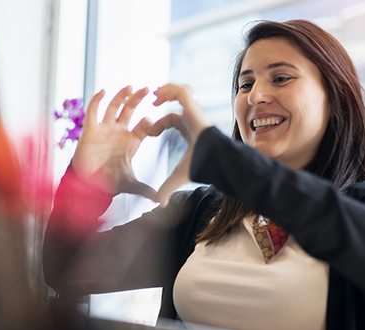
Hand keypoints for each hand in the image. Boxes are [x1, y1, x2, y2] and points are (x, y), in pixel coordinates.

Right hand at [70, 86, 157, 200]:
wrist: (88, 185)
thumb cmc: (108, 182)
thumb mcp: (130, 184)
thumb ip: (145, 189)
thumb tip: (159, 201)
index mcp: (131, 142)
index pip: (143, 126)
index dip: (149, 122)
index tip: (155, 122)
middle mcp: (119, 132)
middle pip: (130, 110)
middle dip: (138, 99)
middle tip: (148, 89)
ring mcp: (105, 129)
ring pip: (114, 107)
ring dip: (121, 96)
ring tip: (130, 86)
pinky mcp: (90, 130)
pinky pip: (93, 111)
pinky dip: (96, 100)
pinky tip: (103, 91)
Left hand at [149, 84, 212, 205]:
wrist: (215, 162)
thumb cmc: (202, 167)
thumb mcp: (178, 176)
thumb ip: (167, 187)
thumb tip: (159, 204)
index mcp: (189, 132)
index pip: (173, 121)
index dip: (159, 124)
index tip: (150, 133)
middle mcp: (192, 120)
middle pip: (177, 105)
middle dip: (163, 102)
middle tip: (152, 104)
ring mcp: (194, 113)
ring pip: (182, 93)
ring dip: (167, 91)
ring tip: (155, 95)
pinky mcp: (194, 109)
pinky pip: (183, 92)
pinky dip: (170, 89)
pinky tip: (159, 94)